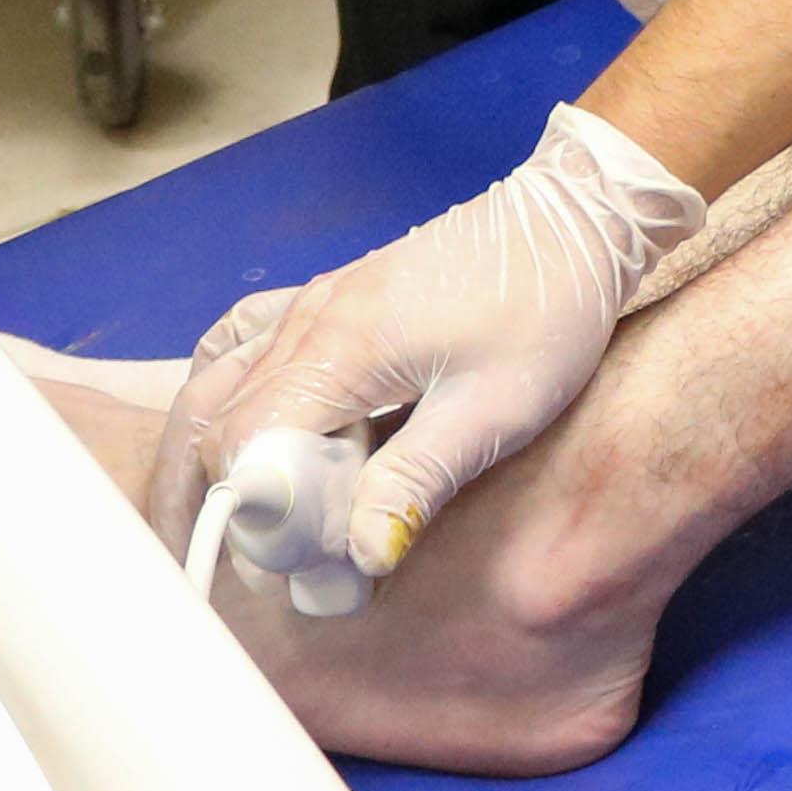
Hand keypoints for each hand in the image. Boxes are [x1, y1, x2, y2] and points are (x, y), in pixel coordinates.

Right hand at [148, 102, 706, 609]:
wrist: (574, 222)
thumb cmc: (545, 313)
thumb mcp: (494, 409)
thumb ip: (418, 481)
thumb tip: (360, 557)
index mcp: (339, 351)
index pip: (246, 449)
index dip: (257, 520)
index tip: (297, 568)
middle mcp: (307, 322)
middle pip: (219, 423)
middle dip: (234, 501)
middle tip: (279, 562)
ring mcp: (313, 303)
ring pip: (219, 385)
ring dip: (217, 456)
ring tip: (240, 520)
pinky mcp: (330, 297)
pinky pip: (242, 342)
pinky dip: (224, 394)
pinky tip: (238, 429)